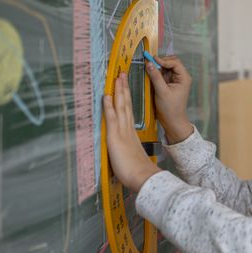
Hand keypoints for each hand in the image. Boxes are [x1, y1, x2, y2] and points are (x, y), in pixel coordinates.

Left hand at [103, 72, 161, 191]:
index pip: (128, 112)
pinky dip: (109, 106)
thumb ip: (131, 153)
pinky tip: (107, 95)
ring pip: (121, 107)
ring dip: (118, 91)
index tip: (125, 87)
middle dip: (124, 89)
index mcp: (132, 134)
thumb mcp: (134, 159)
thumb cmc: (139, 172)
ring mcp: (122, 132)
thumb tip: (130, 155)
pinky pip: (112, 118)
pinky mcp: (115, 137)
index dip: (126, 99)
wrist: (143, 177)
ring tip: (117, 78)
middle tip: (122, 75)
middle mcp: (128, 130)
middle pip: (126, 105)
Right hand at [145, 55, 194, 143]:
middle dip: (160, 62)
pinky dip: (157, 73)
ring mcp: (175, 80)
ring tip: (149, 70)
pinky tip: (151, 75)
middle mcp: (181, 77)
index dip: (163, 60)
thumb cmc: (170, 109)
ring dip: (158, 67)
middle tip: (149, 64)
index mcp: (184, 78)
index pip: (175, 62)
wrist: (172, 121)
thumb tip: (149, 63)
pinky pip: (163, 74)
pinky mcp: (169, 84)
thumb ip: (155, 77)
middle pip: (171, 63)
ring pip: (166, 68)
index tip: (152, 60)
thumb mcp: (162, 91)